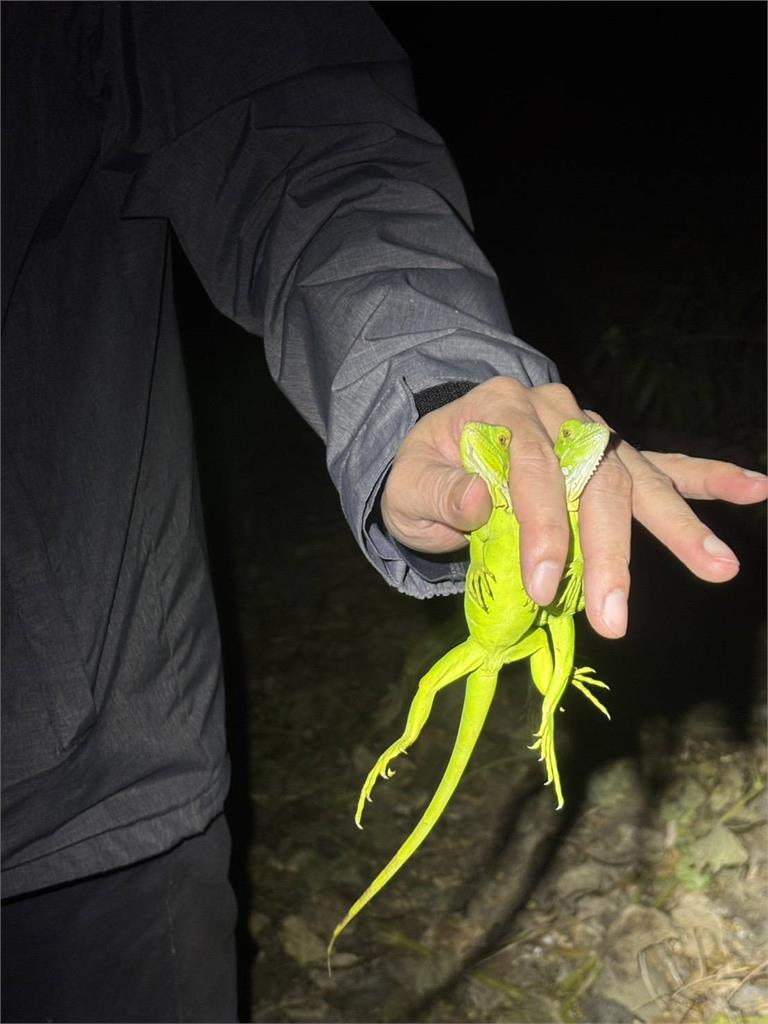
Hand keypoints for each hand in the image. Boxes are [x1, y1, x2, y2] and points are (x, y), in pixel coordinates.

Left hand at [381, 377, 767, 639]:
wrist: (439, 451)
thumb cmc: (425, 472)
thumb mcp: (408, 483)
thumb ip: (438, 491)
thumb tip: (480, 501)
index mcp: (502, 410)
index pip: (533, 467)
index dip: (542, 527)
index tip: (542, 587)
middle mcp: (556, 412)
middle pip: (594, 478)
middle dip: (606, 550)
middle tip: (613, 614)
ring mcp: (590, 430)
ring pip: (637, 478)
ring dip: (678, 526)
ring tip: (719, 567)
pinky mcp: (610, 454)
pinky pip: (663, 464)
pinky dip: (708, 478)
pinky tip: (755, 488)